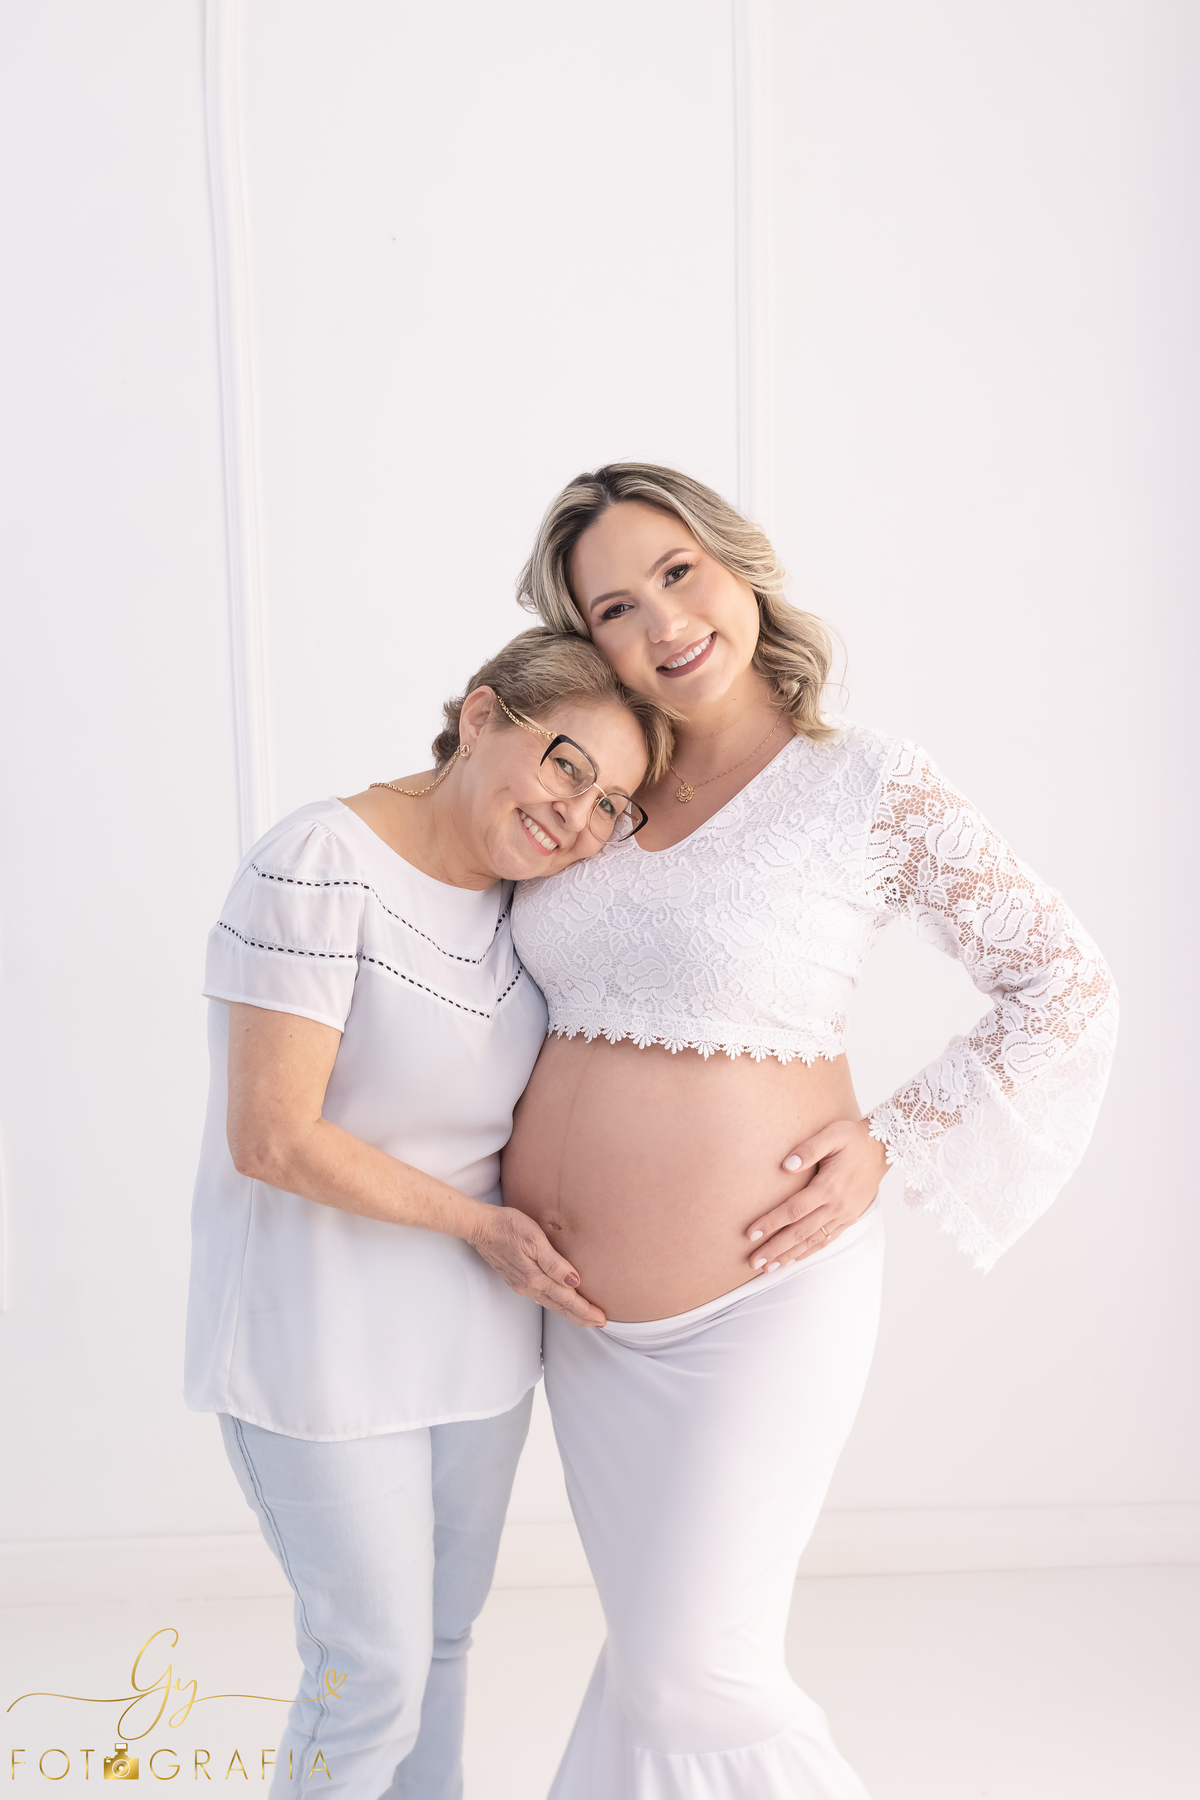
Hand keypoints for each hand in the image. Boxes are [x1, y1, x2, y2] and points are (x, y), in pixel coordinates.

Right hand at [468, 1204, 606, 1326]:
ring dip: (569, 1311)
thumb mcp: (535, 1239)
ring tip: (583, 1315)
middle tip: (598, 1322)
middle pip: (560, 1306)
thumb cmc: (508, 1227)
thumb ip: (555, 1262)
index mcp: (536, 1278)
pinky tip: (558, 1301)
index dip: (585, 1310)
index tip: (601, 1318)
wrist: (480, 1226)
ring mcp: (521, 1284)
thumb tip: (574, 1281)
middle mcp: (529, 1286)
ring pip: (551, 1303)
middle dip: (581, 1316)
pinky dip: (555, 1302)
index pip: (567, 1300)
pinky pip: (541, 1296)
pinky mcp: (516, 1278)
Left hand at [744, 1118, 888, 1271]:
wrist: (882, 1149)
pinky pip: (826, 1241)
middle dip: (774, 1248)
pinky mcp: (849, 1219)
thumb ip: (809, 1149)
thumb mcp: (832, 1135)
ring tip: (767, 1267)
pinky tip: (793, 1259)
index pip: (794, 1210)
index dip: (771, 1222)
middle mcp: (837, 1207)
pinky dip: (808, 1252)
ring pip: (812, 1241)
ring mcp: (844, 1216)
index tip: (751, 1233)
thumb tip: (786, 1165)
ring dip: (788, 1256)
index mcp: (829, 1187)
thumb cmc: (852, 1138)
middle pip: (800, 1233)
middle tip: (753, 1261)